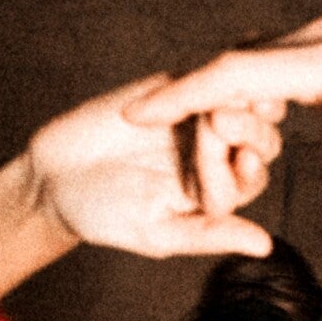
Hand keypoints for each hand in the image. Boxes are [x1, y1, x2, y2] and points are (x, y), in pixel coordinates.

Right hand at [24, 74, 280, 256]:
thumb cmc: (107, 216)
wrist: (56, 175)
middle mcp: (217, 157)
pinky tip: (202, 74)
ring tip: (224, 93)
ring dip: (230, 97)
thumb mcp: (159, 233)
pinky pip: (193, 80)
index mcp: (221, 193)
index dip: (247, 170)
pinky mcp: (170, 90)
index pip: (247, 179)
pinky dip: (199, 78)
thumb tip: (265, 246)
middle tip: (224, 121)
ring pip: (230, 104)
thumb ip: (211, 235)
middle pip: (251, 138)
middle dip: (245, 130)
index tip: (246, 159)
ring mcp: (195, 121)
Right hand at [124, 13, 321, 219]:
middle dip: (189, 96)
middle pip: (238, 61)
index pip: (244, 73)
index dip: (185, 94)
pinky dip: (250, 92)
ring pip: (255, 63)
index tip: (135, 114)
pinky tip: (237, 123)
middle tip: (146, 133)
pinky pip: (279, 69)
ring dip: (219, 97)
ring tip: (186, 139)